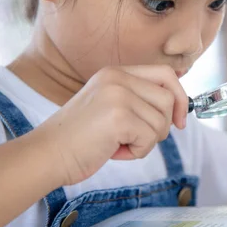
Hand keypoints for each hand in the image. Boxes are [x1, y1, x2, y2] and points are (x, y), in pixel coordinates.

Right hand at [33, 65, 187, 185]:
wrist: (47, 154)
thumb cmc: (81, 138)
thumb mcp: (111, 107)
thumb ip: (139, 100)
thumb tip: (179, 110)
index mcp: (116, 72)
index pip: (166, 73)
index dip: (180, 97)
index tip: (180, 121)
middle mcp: (117, 77)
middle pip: (169, 98)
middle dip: (162, 126)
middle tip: (136, 138)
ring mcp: (118, 94)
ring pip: (162, 121)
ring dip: (146, 141)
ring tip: (119, 144)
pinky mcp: (118, 116)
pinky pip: (150, 138)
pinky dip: (137, 152)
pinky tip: (113, 152)